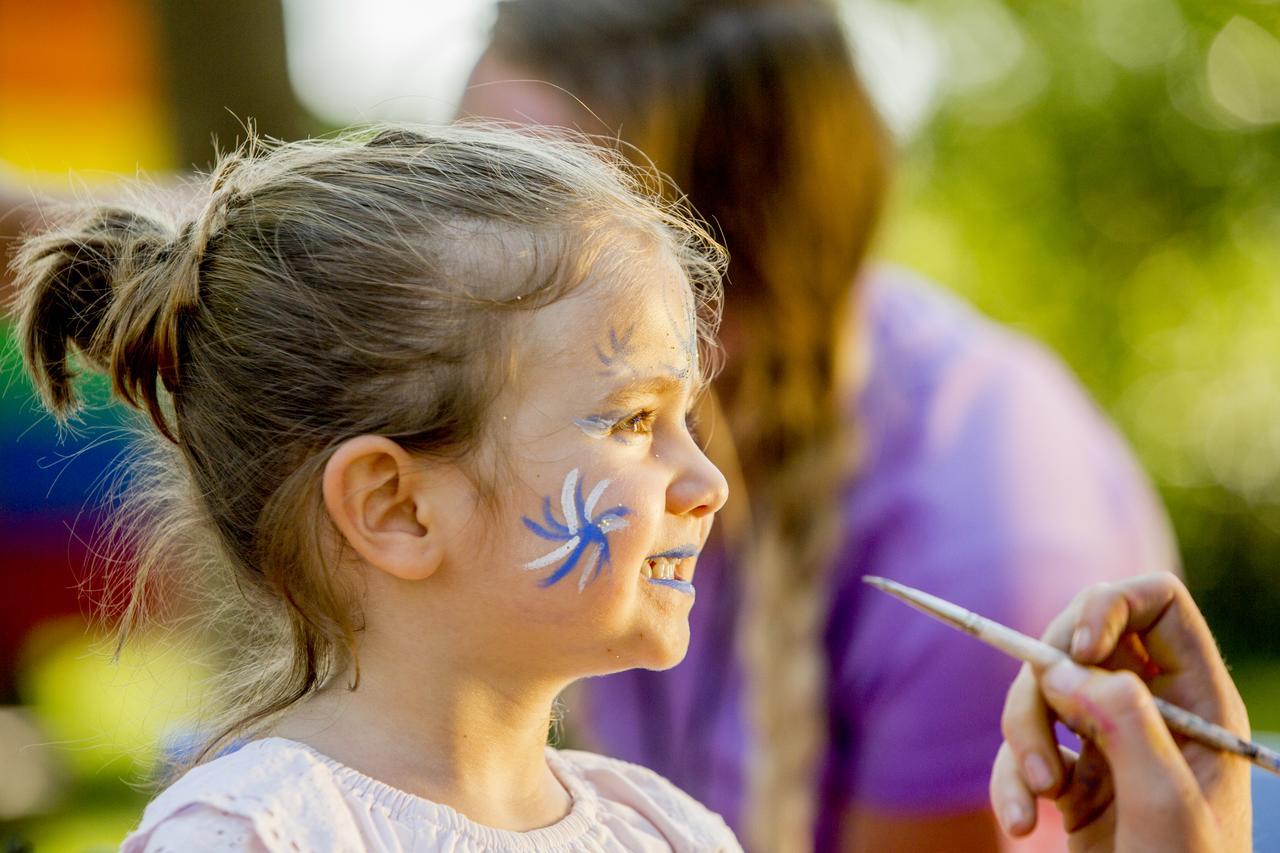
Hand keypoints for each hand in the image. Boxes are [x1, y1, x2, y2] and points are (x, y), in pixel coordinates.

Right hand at [989, 573, 1251, 851]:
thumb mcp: (1164, 804)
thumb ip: (1124, 721)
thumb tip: (1068, 668)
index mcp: (1196, 702)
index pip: (1154, 603)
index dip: (1109, 605)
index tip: (1078, 649)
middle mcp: (1152, 712)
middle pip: (1079, 638)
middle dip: (1044, 682)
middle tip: (1042, 739)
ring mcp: (1108, 744)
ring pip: (1040, 690)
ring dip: (1019, 737)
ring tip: (1037, 801)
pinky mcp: (1072, 780)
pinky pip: (1019, 747)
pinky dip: (1008, 779)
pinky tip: (1023, 823)